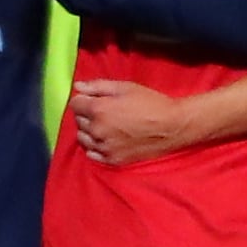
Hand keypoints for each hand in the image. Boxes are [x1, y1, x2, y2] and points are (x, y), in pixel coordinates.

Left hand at [63, 79, 200, 163]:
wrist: (171, 126)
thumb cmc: (150, 103)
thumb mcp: (125, 87)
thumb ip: (98, 86)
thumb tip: (78, 86)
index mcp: (99, 110)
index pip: (75, 104)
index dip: (83, 99)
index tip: (93, 99)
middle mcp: (98, 130)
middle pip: (78, 121)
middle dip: (86, 114)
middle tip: (103, 110)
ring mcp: (104, 147)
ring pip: (83, 139)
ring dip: (89, 130)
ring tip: (105, 125)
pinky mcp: (113, 160)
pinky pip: (92, 154)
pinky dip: (95, 146)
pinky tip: (106, 139)